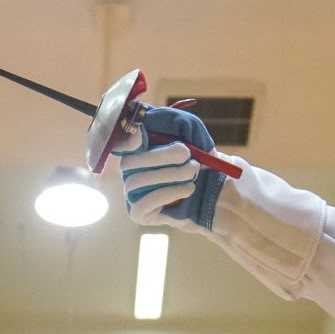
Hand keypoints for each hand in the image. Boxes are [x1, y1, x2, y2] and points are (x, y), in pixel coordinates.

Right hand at [118, 107, 224, 229]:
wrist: (215, 188)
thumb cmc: (199, 157)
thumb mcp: (191, 131)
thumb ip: (171, 120)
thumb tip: (141, 126)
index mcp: (137, 147)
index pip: (119, 142)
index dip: (127, 140)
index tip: (143, 136)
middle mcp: (130, 169)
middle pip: (129, 162)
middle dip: (161, 157)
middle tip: (188, 156)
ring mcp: (132, 192)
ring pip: (136, 181)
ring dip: (169, 175)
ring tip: (192, 172)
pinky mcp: (138, 213)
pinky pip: (142, 204)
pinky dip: (167, 193)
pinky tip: (187, 189)